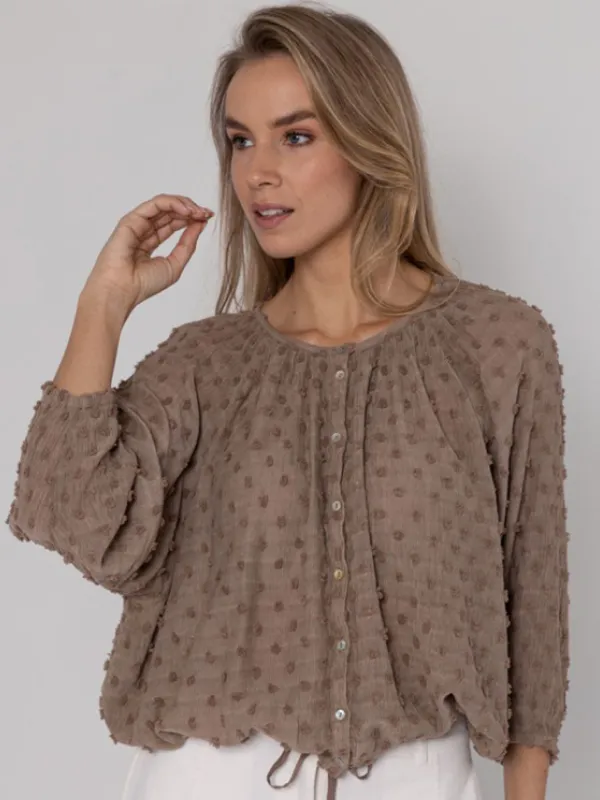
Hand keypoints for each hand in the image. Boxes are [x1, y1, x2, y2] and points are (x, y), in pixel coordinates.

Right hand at [80, 193, 213, 318]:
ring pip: (163, 204)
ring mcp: (136, 224)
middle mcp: (142, 231)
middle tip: (206, 213)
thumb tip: (200, 224)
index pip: (173, 223)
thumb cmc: (143, 284)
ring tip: (198, 212)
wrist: (121, 291)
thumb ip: (187, 244)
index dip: (192, 218)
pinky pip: (155, 204)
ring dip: (184, 204)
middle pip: (170, 212)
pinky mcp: (131, 220)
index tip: (208, 218)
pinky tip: (187, 211)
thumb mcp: (175, 264)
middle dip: (191, 210)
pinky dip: (173, 204)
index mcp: (150, 242)